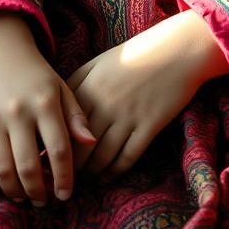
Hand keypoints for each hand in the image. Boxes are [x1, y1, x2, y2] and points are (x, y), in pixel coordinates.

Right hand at [0, 12, 97, 205]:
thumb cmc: (34, 73)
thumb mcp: (60, 88)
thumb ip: (75, 116)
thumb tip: (92, 143)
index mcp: (45, 102)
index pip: (59, 149)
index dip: (64, 177)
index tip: (66, 195)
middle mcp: (18, 111)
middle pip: (28, 165)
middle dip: (38, 192)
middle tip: (43, 202)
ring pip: (1, 168)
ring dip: (13, 191)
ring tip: (23, 197)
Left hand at [66, 10, 221, 179]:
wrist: (178, 49)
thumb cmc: (138, 53)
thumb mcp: (101, 60)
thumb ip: (78, 80)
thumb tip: (59, 107)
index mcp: (90, 86)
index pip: (64, 125)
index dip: (56, 145)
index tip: (51, 158)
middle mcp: (105, 103)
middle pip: (80, 145)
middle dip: (70, 165)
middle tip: (66, 176)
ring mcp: (128, 116)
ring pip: (101, 156)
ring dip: (91, 172)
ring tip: (85, 179)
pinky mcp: (149, 126)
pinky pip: (127, 157)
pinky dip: (114, 171)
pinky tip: (107, 177)